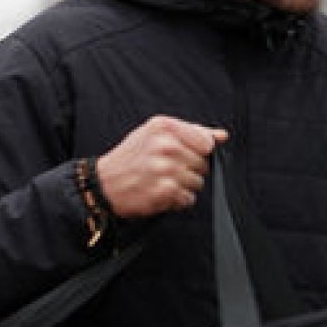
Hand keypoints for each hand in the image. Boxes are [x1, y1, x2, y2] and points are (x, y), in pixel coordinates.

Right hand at [94, 116, 227, 218]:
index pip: (206, 142)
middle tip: (168, 169)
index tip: (185, 155)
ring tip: (163, 180)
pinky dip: (178, 200)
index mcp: (164, 127)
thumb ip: (192, 132)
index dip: (200, 152)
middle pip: (204, 163)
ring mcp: (166, 169)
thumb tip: (222, 136)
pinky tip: (161, 192)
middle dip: (190, 169)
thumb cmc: (132, 158)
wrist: (104, 183)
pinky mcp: (166, 191)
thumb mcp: (156, 134)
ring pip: (199, 182)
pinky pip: (189, 198)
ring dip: (184, 186)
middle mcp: (165, 145)